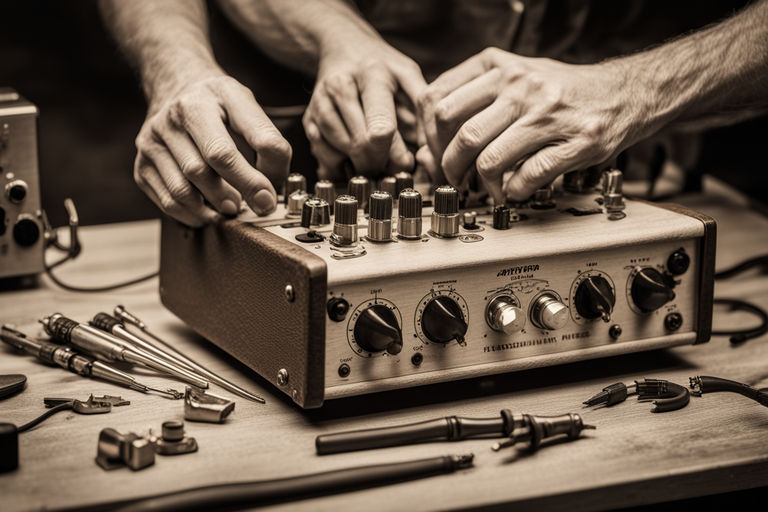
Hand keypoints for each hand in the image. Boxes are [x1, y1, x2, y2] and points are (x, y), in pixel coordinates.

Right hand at [134, 74, 291, 225]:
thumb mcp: (249, 107)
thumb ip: (267, 141)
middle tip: (256, 206)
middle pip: (209, 166)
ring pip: (185, 189)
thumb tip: (272, 186)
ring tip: (233, 209)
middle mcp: (177, 115)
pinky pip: (169, 201)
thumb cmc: (219, 104)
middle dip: (240, 192)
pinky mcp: (142, 163)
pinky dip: (193, 214)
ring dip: (214, 207)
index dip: (258, 177)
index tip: (270, 196)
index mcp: (211, 97)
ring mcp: (154, 140)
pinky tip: (209, 211)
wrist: (176, 87)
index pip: (236, 145)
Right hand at [303, 38, 426, 178]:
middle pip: (360, 146)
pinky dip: (340, 165)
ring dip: (359, 165)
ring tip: (373, 157)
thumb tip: (429, 149)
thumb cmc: (381, 67)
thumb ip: (423, 109)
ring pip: (339, 154)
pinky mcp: (308, 120)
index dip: (396, 155)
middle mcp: (340, 88)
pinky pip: (323, 156)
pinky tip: (353, 155)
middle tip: (390, 165)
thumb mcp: (409, 76)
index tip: (405, 162)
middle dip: (379, 164)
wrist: (343, 47)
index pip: (381, 129)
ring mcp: (320, 104)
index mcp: (372, 75)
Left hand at [418, 48, 642, 202]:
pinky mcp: (577, 141)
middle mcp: (522, 85)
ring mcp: (550, 113)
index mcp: (499, 66)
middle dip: (450, 168)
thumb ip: (470, 101)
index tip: (434, 155)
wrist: (624, 92)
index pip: (438, 102)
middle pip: (461, 134)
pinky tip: (515, 190)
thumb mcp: (512, 77)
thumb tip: (428, 148)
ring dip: (482, 185)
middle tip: (455, 180)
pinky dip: (514, 192)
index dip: (427, 137)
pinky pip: (528, 176)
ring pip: (490, 159)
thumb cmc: (559, 90)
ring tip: (487, 190)